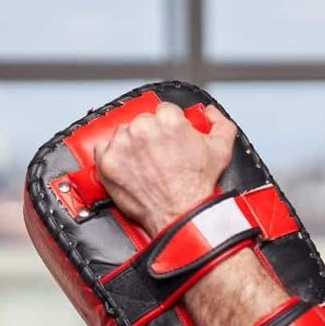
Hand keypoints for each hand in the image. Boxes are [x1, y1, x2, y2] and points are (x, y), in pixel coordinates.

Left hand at [95, 103, 237, 233]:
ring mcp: (123, 145)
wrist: (178, 214)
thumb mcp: (221, 149)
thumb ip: (219, 123)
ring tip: (143, 163)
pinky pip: (102, 149)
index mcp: (168, 120)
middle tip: (157, 155)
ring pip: (122, 133)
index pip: (163, 111)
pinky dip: (111, 156)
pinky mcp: (108, 162)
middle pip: (142, 121)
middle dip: (150, 136)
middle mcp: (143, 129)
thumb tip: (208, 113)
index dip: (168, 126)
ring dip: (130, 145)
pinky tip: (125, 165)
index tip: (168, 139)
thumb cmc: (195, 187)